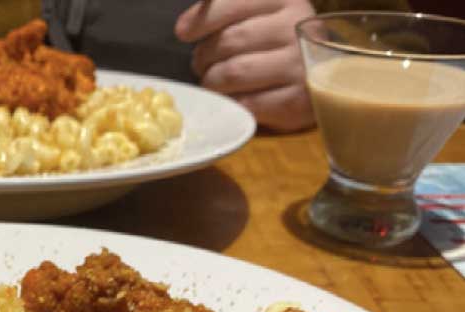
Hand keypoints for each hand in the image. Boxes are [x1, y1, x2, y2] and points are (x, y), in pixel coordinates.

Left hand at [175, 0, 315, 132]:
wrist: (326, 80)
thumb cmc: (279, 46)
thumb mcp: (262, 16)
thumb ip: (226, 12)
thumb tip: (185, 26)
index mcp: (286, 0)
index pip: (236, 2)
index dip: (204, 18)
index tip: (184, 31)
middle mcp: (294, 28)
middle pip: (229, 41)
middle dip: (204, 56)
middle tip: (201, 65)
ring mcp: (298, 66)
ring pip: (232, 73)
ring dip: (211, 82)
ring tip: (213, 82)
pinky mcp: (295, 102)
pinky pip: (245, 103)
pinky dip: (229, 102)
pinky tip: (230, 98)